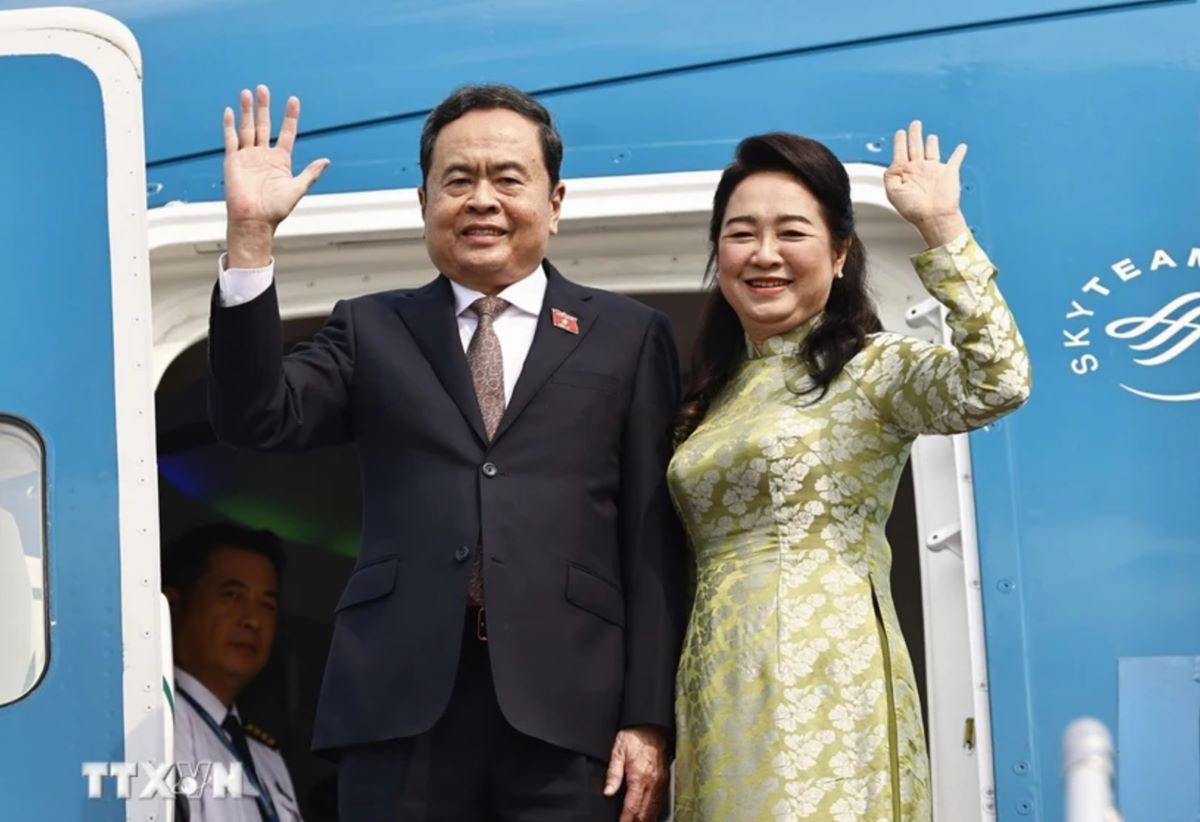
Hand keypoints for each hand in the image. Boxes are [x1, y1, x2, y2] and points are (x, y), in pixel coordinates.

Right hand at [222, 85, 329, 266]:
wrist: (255, 220)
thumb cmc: (276, 209)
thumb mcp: (298, 189)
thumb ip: (310, 173)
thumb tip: (326, 160)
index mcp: (280, 161)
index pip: (286, 133)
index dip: (290, 117)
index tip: (293, 101)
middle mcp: (263, 155)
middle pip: (264, 125)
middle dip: (264, 107)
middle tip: (264, 89)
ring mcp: (247, 157)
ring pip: (247, 128)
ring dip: (247, 111)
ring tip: (248, 92)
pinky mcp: (233, 161)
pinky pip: (231, 139)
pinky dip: (230, 125)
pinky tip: (231, 111)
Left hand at [604, 726, 667, 821]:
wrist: (654, 726)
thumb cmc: (635, 736)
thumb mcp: (618, 750)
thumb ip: (613, 772)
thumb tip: (608, 792)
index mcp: (639, 776)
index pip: (632, 806)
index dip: (625, 820)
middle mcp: (652, 782)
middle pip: (644, 813)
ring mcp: (661, 783)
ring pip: (654, 810)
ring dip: (645, 820)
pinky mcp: (665, 781)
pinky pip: (660, 803)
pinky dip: (653, 813)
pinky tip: (647, 817)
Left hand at [884, 120, 969, 246]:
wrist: (934, 217)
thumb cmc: (913, 209)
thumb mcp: (893, 192)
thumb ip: (889, 176)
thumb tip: (893, 165)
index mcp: (905, 173)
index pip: (901, 152)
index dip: (900, 141)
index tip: (900, 132)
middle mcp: (919, 169)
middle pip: (916, 146)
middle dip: (914, 134)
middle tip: (915, 123)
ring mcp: (934, 170)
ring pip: (932, 151)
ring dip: (932, 143)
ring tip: (932, 136)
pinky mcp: (949, 172)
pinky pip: (955, 160)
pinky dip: (959, 153)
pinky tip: (962, 147)